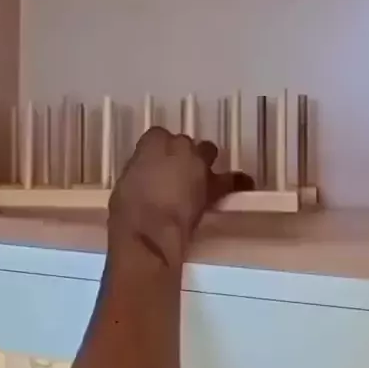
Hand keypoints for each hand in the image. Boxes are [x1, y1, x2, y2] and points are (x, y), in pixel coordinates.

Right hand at [108, 127, 252, 266]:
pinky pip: (233, 179)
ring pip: (208, 152)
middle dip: (179, 154)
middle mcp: (180, 146)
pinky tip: (242, 182)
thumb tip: (149, 173)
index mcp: (153, 142)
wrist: (150, 230)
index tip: (152, 163)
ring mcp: (200, 164)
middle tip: (172, 172)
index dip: (156, 151)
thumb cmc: (128, 208)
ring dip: (203, 161)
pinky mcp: (214, 186)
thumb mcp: (126, 181)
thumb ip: (141, 169)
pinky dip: (236, 181)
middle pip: (183, 143)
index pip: (157, 136)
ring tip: (199, 175)